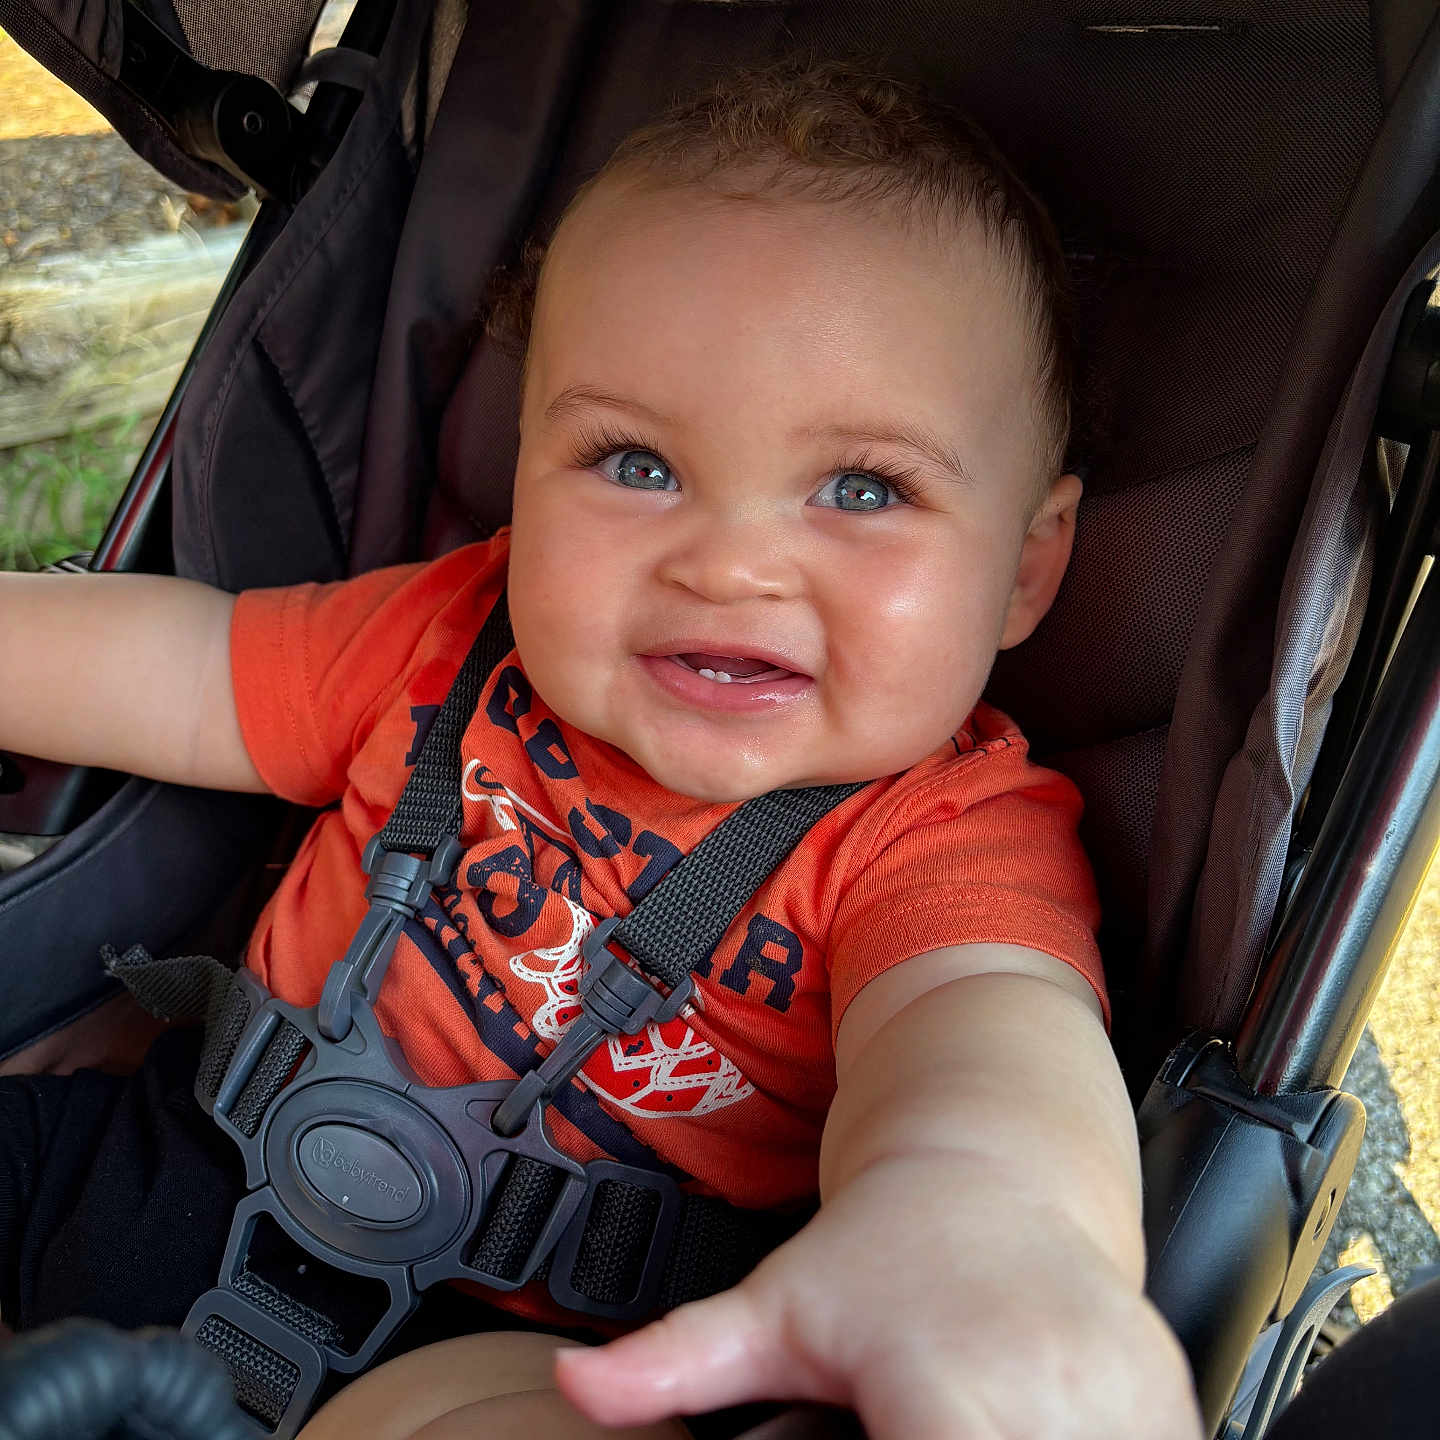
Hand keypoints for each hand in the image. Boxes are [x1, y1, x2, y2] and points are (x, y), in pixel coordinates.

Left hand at [555, 1155, 1202, 1439]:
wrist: (994, 1163)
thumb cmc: (887, 1244)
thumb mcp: (780, 1306)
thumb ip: (679, 1360)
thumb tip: (576, 1388)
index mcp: (944, 1386)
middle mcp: (1044, 1395)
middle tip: (923, 1431)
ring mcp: (1119, 1397)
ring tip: (977, 1421)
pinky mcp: (1164, 1394)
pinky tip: (1038, 1429)